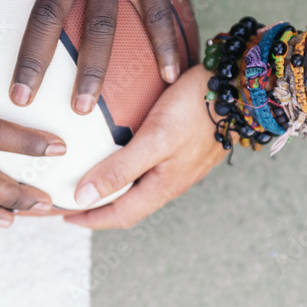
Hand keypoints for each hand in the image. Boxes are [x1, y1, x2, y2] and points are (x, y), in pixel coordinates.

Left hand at [64, 65, 226, 228]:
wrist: (241, 88)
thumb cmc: (197, 109)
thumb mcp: (154, 139)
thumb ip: (120, 170)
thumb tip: (83, 198)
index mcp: (163, 186)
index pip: (120, 215)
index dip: (91, 219)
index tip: (65, 216)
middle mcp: (172, 180)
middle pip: (129, 204)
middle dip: (100, 207)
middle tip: (72, 199)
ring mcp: (180, 164)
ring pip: (141, 186)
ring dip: (115, 187)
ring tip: (91, 177)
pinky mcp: (185, 146)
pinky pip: (151, 165)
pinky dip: (129, 166)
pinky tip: (121, 148)